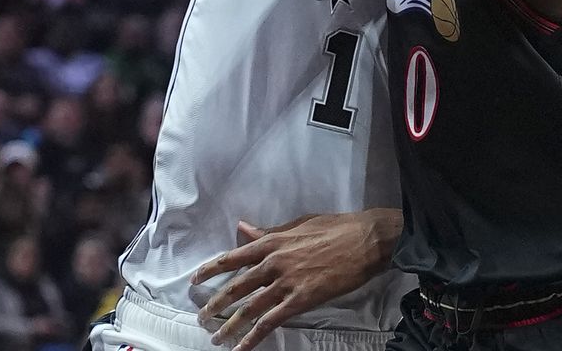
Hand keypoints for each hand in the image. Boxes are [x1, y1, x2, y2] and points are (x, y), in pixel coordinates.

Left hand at [192, 211, 399, 348]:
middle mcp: (272, 263)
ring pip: (249, 308)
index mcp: (271, 242)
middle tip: (201, 316)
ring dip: (230, 325)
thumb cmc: (335, 228)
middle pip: (236, 287)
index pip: (232, 257)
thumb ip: (269, 231)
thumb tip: (243, 228)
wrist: (365, 240)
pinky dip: (253, 338)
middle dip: (215, 304)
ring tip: (216, 338)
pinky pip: (270, 323)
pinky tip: (242, 349)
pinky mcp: (300, 301)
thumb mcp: (298, 224)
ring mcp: (285, 283)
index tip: (196, 280)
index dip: (211, 269)